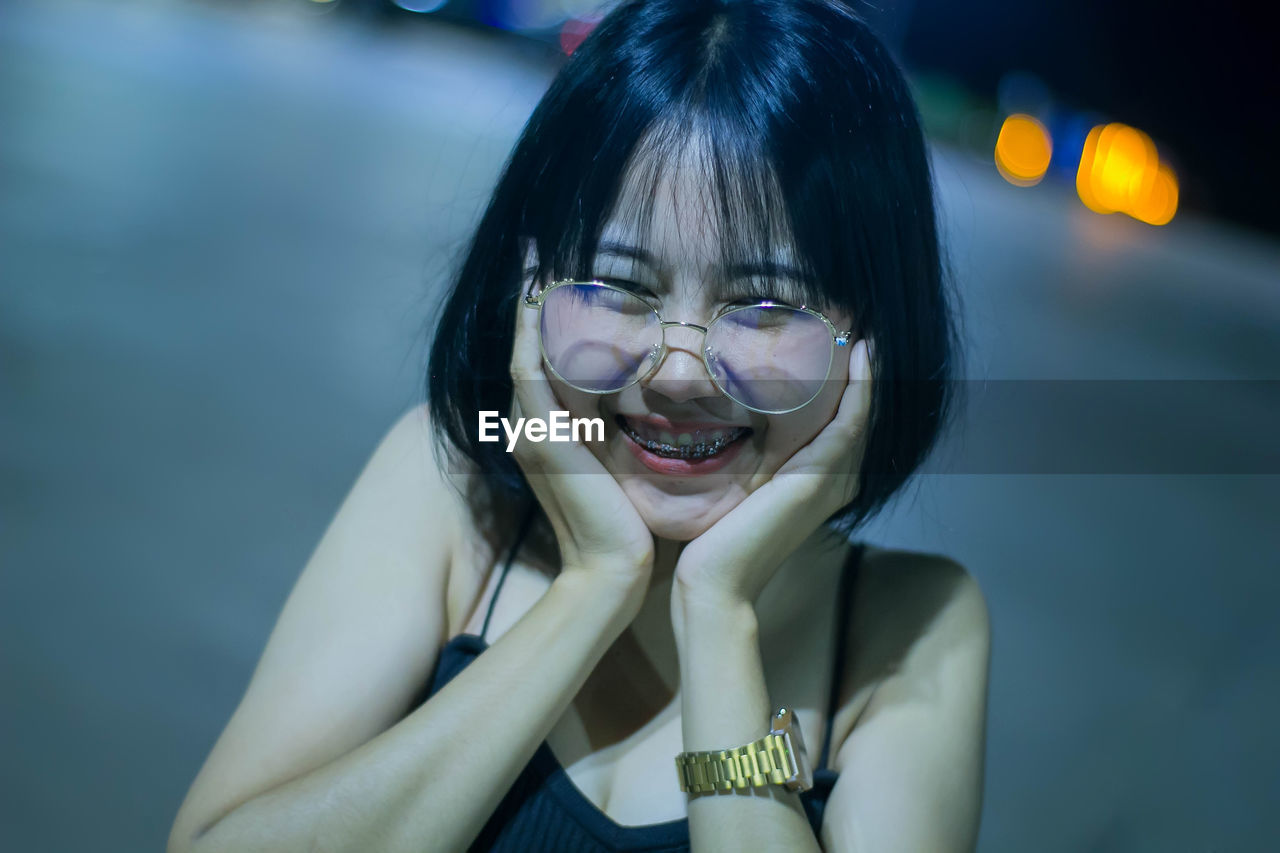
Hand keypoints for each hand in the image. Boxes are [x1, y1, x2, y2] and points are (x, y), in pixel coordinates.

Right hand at [508, 283, 654, 588]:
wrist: (614, 571)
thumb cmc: (627, 525)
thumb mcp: (621, 466)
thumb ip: (621, 432)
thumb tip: (661, 393)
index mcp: (549, 430)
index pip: (541, 357)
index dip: (544, 315)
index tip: (558, 273)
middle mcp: (531, 425)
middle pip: (525, 345)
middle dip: (531, 298)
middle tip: (542, 250)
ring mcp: (529, 431)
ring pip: (522, 349)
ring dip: (528, 304)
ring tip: (539, 258)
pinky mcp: (540, 438)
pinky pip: (528, 370)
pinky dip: (531, 332)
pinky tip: (541, 296)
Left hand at [672, 338, 873, 606]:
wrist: (714, 582)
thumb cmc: (713, 541)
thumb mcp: (736, 487)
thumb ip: (746, 457)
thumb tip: (725, 416)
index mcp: (820, 482)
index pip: (843, 418)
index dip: (847, 378)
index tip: (838, 334)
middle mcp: (837, 480)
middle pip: (860, 411)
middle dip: (861, 367)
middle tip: (856, 318)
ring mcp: (834, 480)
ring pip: (862, 411)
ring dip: (865, 369)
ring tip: (861, 325)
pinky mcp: (821, 478)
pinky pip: (851, 422)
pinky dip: (859, 387)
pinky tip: (858, 354)